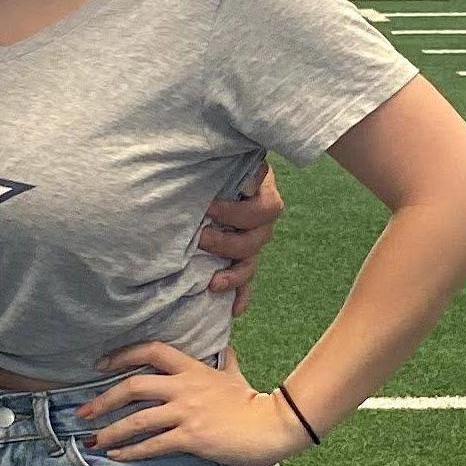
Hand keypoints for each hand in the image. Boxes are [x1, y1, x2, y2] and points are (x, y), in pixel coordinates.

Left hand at [80, 344, 304, 465]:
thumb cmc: (253, 403)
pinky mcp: (191, 437)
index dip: (122, 355)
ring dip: (110, 430)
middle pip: (134, 385)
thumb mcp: (236, 376)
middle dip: (104, 399)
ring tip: (93, 440)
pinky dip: (131, 451)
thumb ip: (226, 362)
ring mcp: (187, 412)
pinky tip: (116, 456)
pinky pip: (153, 444)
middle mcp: (184, 387)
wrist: (272, 426)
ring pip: (137, 419)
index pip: (151, 351)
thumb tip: (227, 350)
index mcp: (192, 369)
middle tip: (83, 411)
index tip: (101, 365)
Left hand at [196, 165, 282, 309]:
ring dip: (234, 275)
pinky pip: (246, 281)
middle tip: (201, 238)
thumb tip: (250, 179)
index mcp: (262, 192)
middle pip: (257, 240)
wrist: (209, 170)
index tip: (208, 209)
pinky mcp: (240, 257)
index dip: (237, 213)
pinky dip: (241, 295)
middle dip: (228, 243)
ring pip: (251, 263)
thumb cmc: (214, 161)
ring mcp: (251, 240)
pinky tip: (234, 310)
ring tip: (212, 283)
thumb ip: (239, 163)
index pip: (265, 209)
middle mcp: (261, 220)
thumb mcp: (225, 155)